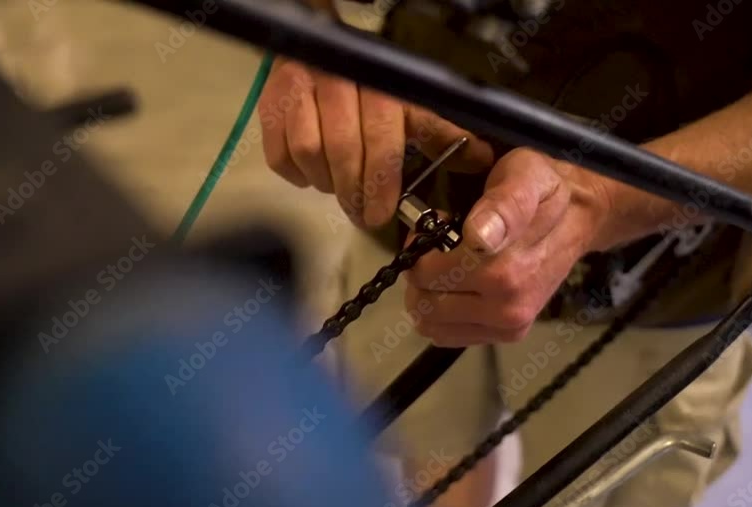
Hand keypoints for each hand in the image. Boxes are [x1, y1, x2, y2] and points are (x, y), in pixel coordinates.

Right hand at [258, 58, 493, 227]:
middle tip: (361, 214)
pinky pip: (280, 153)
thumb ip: (441, 131)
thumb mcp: (412, 102)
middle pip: (343, 151)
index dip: (382, 184)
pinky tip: (313, 174)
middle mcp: (337, 81)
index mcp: (379, 85)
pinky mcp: (271, 102)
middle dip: (354, 192)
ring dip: (325, 181)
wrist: (325, 46)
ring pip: (308, 152)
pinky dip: (296, 174)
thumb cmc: (372, 86)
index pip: (382, 141)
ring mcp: (298, 89)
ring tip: (339, 187)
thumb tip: (480, 158)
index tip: (381, 213)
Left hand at [404, 148, 614, 345]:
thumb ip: (504, 203)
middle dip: (422, 271)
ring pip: (432, 322)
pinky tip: (459, 285)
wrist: (580, 217)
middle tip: (440, 244)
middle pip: (425, 301)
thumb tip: (480, 237)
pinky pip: (449, 335)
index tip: (438, 223)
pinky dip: (442, 313)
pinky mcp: (507, 334)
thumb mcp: (526, 175)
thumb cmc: (546, 190)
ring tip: (449, 264)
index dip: (421, 247)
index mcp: (505, 270)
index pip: (426, 274)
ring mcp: (509, 325)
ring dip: (428, 293)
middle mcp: (508, 305)